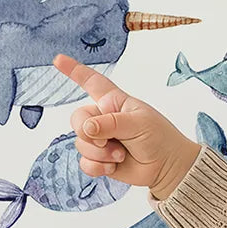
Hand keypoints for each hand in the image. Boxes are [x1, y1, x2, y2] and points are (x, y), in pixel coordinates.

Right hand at [52, 53, 200, 198]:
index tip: (58, 59)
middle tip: (107, 141)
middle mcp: (103, 118)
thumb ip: (110, 123)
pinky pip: (84, 162)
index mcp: (114, 102)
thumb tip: (86, 129)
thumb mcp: (138, 123)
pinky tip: (113, 166)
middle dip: (88, 132)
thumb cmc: (160, 138)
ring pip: (80, 143)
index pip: (91, 82)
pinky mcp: (100, 159)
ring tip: (122, 155)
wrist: (168, 167)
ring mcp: (101, 139)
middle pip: (77, 118)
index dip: (74, 70)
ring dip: (100, 153)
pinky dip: (97, 167)